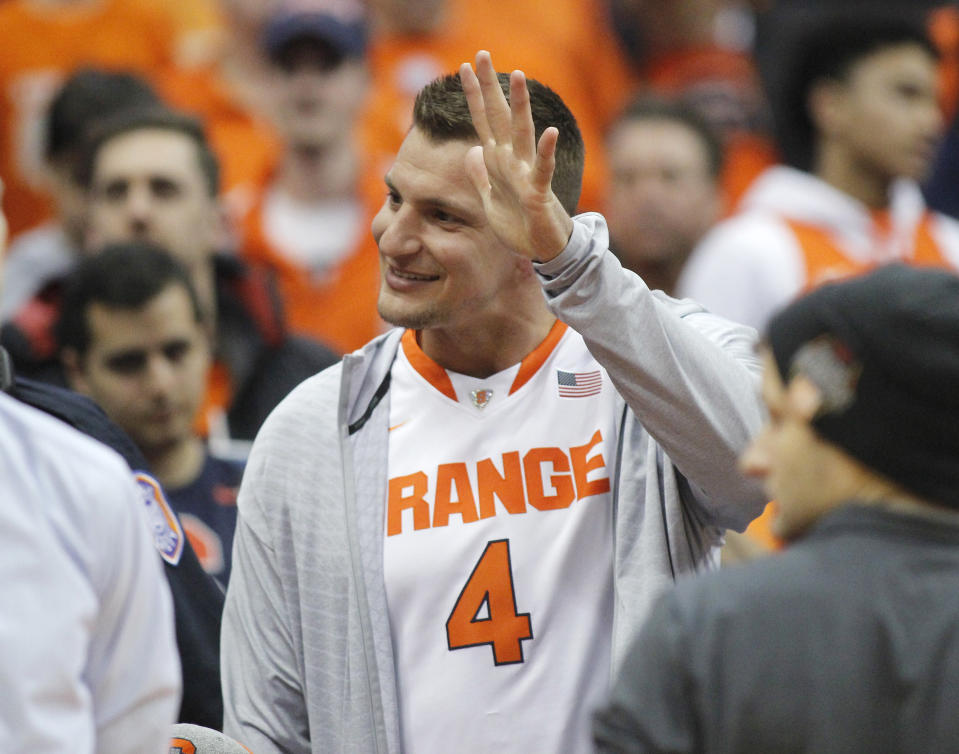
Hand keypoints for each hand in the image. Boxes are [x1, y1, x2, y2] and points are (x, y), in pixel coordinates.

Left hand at [459, 50, 573, 261]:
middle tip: (483, 54)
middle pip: (499, 117)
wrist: (542, 250)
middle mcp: (513, 161)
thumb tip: (470, 150)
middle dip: (490, 87)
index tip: (462, 67)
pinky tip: (550, 132)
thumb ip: (480, 175)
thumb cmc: (519, 223)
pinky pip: (544, 171)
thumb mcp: (490, 199)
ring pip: (522, 135)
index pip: (483, 121)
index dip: (473, 96)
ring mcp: (527, 174)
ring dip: (520, 106)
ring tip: (518, 76)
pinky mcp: (539, 194)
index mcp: (499, 161)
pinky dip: (547, 152)